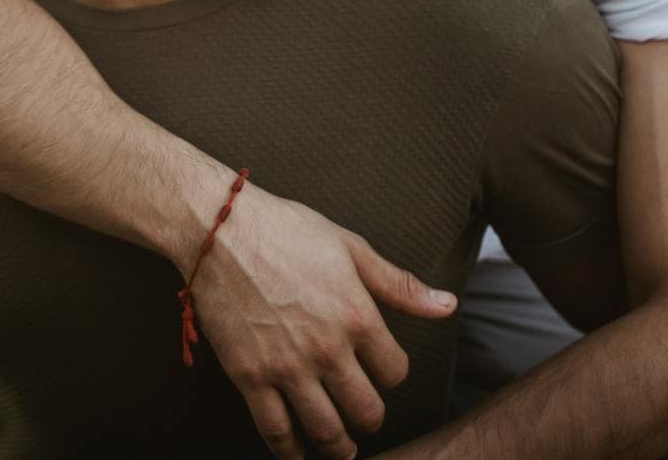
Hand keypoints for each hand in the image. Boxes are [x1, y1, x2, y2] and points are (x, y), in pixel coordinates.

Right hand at [183, 186, 457, 459]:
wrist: (219, 229)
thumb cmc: (285, 230)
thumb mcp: (350, 247)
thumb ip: (399, 285)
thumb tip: (448, 305)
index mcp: (357, 315)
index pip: (395, 372)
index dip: (391, 376)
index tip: (379, 373)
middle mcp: (328, 348)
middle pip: (366, 410)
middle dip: (369, 419)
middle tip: (363, 419)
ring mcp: (287, 366)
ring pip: (326, 430)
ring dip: (338, 447)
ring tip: (340, 448)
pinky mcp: (249, 376)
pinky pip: (276, 430)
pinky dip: (290, 452)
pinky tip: (296, 454)